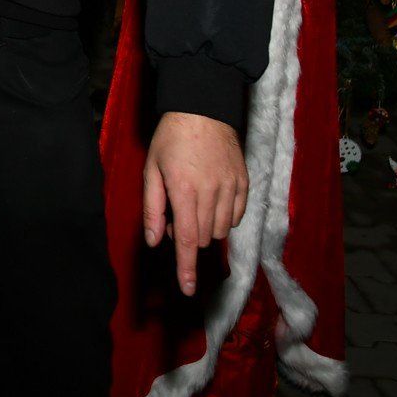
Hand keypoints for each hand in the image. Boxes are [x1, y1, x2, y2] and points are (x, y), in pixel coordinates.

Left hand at [142, 111, 247, 295]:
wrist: (202, 107)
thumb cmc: (170, 138)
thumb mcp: (151, 169)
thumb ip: (153, 208)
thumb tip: (155, 241)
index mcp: (184, 190)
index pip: (188, 240)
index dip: (186, 268)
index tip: (187, 289)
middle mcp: (211, 192)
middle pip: (204, 237)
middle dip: (189, 234)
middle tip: (176, 210)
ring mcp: (231, 187)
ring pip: (221, 229)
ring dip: (206, 226)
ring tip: (194, 202)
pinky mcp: (244, 182)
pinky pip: (236, 216)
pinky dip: (224, 216)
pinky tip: (213, 199)